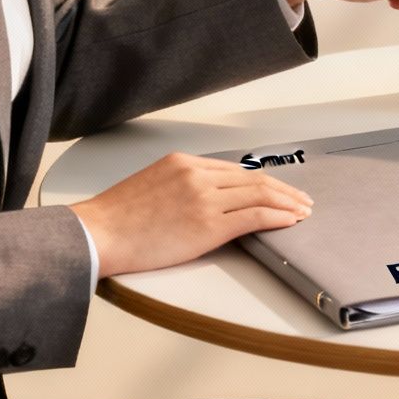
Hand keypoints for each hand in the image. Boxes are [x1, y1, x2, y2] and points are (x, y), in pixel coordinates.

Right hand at [69, 152, 313, 277]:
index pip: (236, 170)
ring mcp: (204, 199)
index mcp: (184, 163)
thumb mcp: (152, 185)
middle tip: (302, 198)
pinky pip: (254, 216)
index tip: (278, 187)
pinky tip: (289, 221)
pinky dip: (277, 217)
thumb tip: (209, 198)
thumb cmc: (116, 218)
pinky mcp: (208, 225)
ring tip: (303, 210)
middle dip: (283, 189)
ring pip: (260, 195)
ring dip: (287, 203)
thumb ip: (183, 185)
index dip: (263, 180)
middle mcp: (197, 175)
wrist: (95, 235)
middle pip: (254, 179)